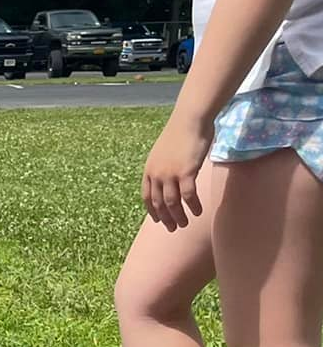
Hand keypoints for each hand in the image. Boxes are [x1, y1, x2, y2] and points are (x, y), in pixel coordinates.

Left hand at [142, 109, 210, 229]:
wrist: (190, 119)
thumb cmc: (181, 132)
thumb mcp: (164, 152)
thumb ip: (164, 167)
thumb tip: (170, 178)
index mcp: (149, 170)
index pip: (147, 197)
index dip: (152, 210)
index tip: (157, 220)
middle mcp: (156, 174)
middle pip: (158, 203)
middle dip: (165, 218)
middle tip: (172, 228)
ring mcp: (170, 174)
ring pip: (172, 203)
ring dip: (178, 216)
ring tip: (184, 224)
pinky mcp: (186, 173)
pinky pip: (188, 196)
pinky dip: (193, 206)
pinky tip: (198, 212)